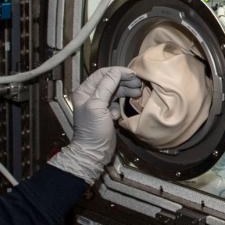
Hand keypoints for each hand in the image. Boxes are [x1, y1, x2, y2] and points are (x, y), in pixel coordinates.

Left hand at [48, 66, 142, 184]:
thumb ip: (106, 87)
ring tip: (138, 92)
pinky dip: (121, 103)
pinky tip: (122, 111)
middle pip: (110, 81)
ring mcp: (98, 104)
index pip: (103, 74)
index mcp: (85, 91)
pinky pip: (116, 102)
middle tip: (139, 84)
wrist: (93, 152)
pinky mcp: (106, 113)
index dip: (118, 72)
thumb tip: (117, 71)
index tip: (133, 74)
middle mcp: (91, 95)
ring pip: (115, 91)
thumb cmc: (92, 131)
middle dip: (125, 81)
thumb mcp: (98, 106)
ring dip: (126, 90)